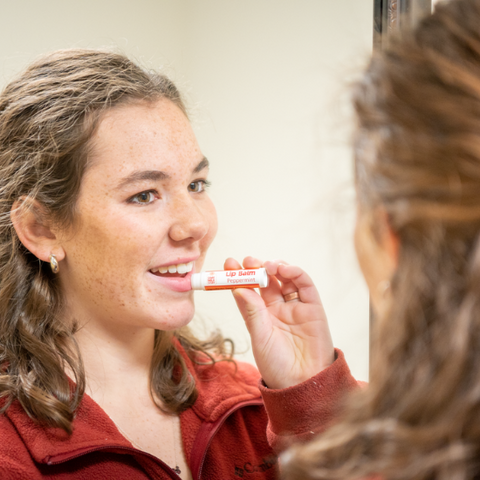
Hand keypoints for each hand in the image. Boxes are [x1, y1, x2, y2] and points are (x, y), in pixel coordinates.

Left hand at [224, 256, 333, 389]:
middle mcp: (277, 309)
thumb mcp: (259, 337)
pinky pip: (305, 285)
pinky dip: (295, 273)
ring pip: (285, 279)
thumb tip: (239, 288)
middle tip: (247, 261)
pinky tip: (284, 269)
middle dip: (256, 268)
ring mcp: (295, 306)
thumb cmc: (277, 365)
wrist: (303, 383)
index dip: (238, 277)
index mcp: (260, 316)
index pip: (247, 291)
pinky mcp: (313, 307)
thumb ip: (252, 312)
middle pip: (266, 281)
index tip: (229, 263)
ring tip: (266, 265)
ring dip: (276, 267)